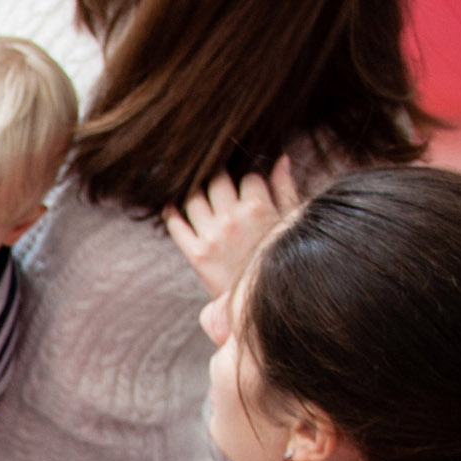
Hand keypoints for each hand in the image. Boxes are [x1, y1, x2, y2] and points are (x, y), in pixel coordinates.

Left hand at [166, 161, 301, 299]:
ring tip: (198, 190)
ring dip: (195, 190)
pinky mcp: (196, 255)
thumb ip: (284, 189)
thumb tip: (282, 159)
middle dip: (220, 176)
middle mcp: (232, 219)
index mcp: (258, 208)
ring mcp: (211, 236)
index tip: (246, 182)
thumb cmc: (282, 260)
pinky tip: (172, 206)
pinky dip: (171, 213)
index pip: (249, 176)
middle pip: (217, 180)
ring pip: (194, 199)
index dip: (249, 177)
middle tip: (219, 180)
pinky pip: (176, 226)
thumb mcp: (290, 222)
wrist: (265, 301)